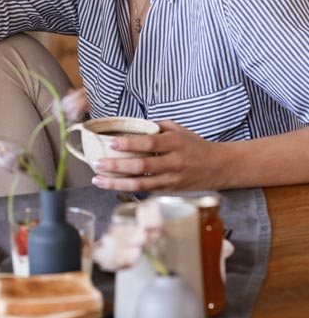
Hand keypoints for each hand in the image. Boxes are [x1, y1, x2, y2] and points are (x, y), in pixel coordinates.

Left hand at [90, 121, 228, 190]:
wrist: (219, 166)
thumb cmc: (194, 144)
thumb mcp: (177, 129)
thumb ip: (154, 127)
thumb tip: (129, 125)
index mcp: (175, 143)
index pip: (149, 143)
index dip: (130, 143)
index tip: (111, 142)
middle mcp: (174, 162)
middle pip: (142, 166)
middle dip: (117, 166)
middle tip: (97, 163)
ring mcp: (172, 179)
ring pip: (142, 184)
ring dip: (117, 183)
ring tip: (98, 180)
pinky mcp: (171, 191)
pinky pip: (147, 191)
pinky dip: (129, 189)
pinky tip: (113, 186)